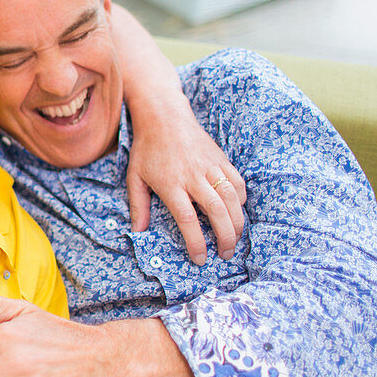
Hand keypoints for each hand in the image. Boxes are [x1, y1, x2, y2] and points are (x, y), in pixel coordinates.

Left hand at [108, 4, 246, 263]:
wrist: (164, 117)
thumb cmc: (146, 150)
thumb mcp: (135, 177)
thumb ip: (138, 206)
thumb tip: (139, 233)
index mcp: (171, 184)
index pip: (187, 219)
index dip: (196, 242)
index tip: (200, 259)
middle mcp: (193, 176)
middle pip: (216, 212)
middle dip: (225, 237)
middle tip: (225, 255)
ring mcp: (210, 167)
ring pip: (232, 199)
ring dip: (237, 223)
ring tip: (234, 240)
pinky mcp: (221, 159)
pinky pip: (238, 184)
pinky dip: (241, 201)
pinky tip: (237, 214)